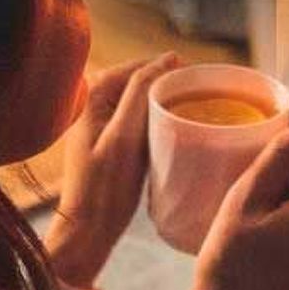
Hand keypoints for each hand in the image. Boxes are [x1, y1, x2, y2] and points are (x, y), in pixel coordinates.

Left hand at [44, 53, 180, 289]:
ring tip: (190, 112)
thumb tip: (168, 59)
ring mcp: (99, 122)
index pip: (138, 67)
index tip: (200, 82)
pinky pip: (138, 119)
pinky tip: (173, 131)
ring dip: (163, 104)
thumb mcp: (125, 136)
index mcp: (91, 95)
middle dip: (167, 87)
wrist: (88, 230)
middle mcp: (91, 102)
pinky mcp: (108, 140)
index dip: (169, 71)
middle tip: (199, 99)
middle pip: (139, 82)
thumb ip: (141, 92)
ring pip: (140, 101)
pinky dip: (156, 121)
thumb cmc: (105, 188)